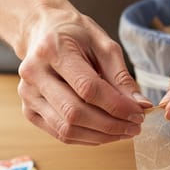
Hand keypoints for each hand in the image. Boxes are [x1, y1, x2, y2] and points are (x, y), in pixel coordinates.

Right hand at [17, 2, 151, 144]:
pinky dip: (87, 138)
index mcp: (52, 50)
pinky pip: (60, 134)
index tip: (139, 113)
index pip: (88, 88)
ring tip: (123, 132)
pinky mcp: (29, 111)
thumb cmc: (75, 35)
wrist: (42, 31)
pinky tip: (105, 132)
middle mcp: (34, 74)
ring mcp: (28, 95)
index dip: (117, 106)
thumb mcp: (103, 45)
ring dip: (100, 136)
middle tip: (135, 127)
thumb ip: (121, 76)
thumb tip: (140, 105)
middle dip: (111, 125)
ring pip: (67, 129)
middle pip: (75, 113)